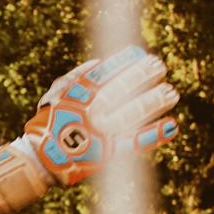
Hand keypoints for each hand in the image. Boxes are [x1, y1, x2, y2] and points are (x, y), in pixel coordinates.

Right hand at [25, 45, 179, 185]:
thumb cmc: (49, 123)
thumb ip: (75, 77)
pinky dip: (154, 135)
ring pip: (132, 114)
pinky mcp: (109, 154)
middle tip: (159, 66)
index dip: (123, 63)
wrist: (41, 159)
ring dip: (154, 102)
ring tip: (172, 93)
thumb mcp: (55, 95)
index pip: (103, 74)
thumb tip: (98, 61)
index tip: (139, 54)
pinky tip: (172, 126)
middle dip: (141, 77)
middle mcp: (89, 113)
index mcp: (75, 97)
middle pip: (121, 90)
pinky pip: (136, 143)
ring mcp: (100, 133)